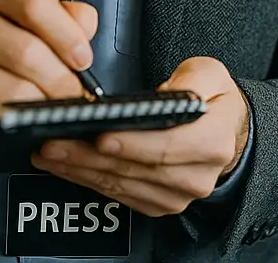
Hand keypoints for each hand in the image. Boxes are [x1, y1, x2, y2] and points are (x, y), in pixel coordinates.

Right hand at [0, 0, 98, 145]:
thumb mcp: (14, 16)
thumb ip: (58, 14)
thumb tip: (85, 26)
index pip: (34, 1)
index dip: (68, 34)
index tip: (82, 57)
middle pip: (29, 51)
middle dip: (62, 79)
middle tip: (73, 92)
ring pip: (17, 89)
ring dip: (42, 104)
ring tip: (47, 104)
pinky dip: (17, 121)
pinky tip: (18, 116)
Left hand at [32, 56, 250, 217]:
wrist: (226, 134)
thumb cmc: (214, 101)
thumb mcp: (210, 74)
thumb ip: (191, 79)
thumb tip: (160, 96)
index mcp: (213, 142)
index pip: (168, 147)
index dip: (132, 144)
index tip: (100, 136)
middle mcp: (196, 176)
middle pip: (136, 169)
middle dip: (90, 156)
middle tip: (55, 142)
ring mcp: (177, 195)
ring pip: (121, 185)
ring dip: (81, 170)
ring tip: (50, 152)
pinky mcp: (159, 203)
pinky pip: (118, 195)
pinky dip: (88, 180)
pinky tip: (66, 166)